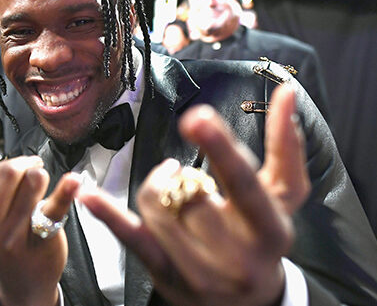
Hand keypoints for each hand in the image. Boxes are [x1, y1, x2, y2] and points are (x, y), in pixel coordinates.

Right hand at [0, 144, 79, 305]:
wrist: (25, 278)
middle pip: (4, 173)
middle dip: (19, 164)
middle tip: (25, 169)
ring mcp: (14, 236)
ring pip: (30, 182)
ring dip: (37, 173)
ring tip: (38, 180)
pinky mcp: (44, 237)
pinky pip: (56, 209)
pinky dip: (65, 192)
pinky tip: (73, 181)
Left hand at [79, 85, 309, 305]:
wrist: (250, 305)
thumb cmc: (263, 237)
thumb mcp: (283, 197)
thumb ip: (285, 146)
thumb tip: (289, 93)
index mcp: (271, 230)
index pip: (244, 183)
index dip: (220, 148)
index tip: (197, 117)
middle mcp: (237, 257)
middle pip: (190, 192)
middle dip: (183, 177)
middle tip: (187, 177)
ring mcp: (198, 271)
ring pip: (158, 207)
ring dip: (158, 187)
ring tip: (171, 188)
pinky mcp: (166, 275)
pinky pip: (132, 238)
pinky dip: (108, 214)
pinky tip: (87, 194)